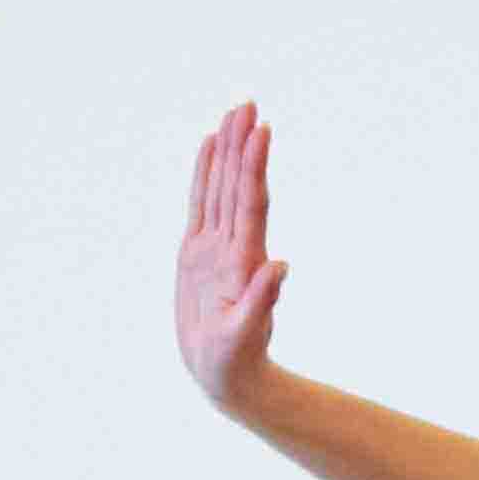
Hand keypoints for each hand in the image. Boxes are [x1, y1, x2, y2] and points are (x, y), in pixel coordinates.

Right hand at [175, 104, 289, 404]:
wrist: (226, 375)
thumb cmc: (236, 361)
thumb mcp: (245, 335)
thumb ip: (263, 301)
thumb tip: (281, 266)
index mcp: (243, 260)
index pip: (251, 203)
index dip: (254, 166)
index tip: (261, 131)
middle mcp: (233, 247)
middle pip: (238, 186)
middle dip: (242, 146)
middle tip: (247, 104)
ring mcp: (215, 247)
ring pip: (221, 188)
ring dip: (227, 152)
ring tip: (232, 114)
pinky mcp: (197, 253)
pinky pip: (200, 204)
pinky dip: (204, 175)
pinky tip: (209, 147)